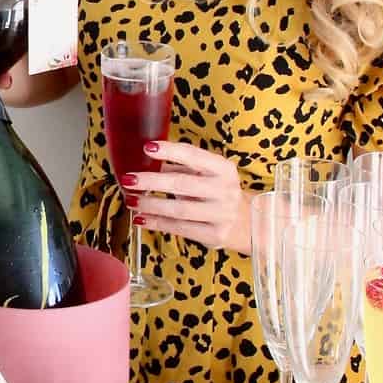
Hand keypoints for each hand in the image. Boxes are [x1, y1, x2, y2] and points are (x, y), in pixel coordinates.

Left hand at [120, 141, 249, 253]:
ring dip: (151, 205)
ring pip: (179, 209)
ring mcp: (221, 214)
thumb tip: (148, 164)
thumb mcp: (210, 176)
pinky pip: (180, 229)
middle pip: (182, 184)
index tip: (148, 147)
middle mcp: (224, 190)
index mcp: (223, 169)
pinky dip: (157, 223)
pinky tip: (141, 219)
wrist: (252, 224)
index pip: (194, 155)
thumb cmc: (221, 194)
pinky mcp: (215, 235)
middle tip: (130, 179)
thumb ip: (182, 168)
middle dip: (152, 182)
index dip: (170, 151)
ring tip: (132, 201)